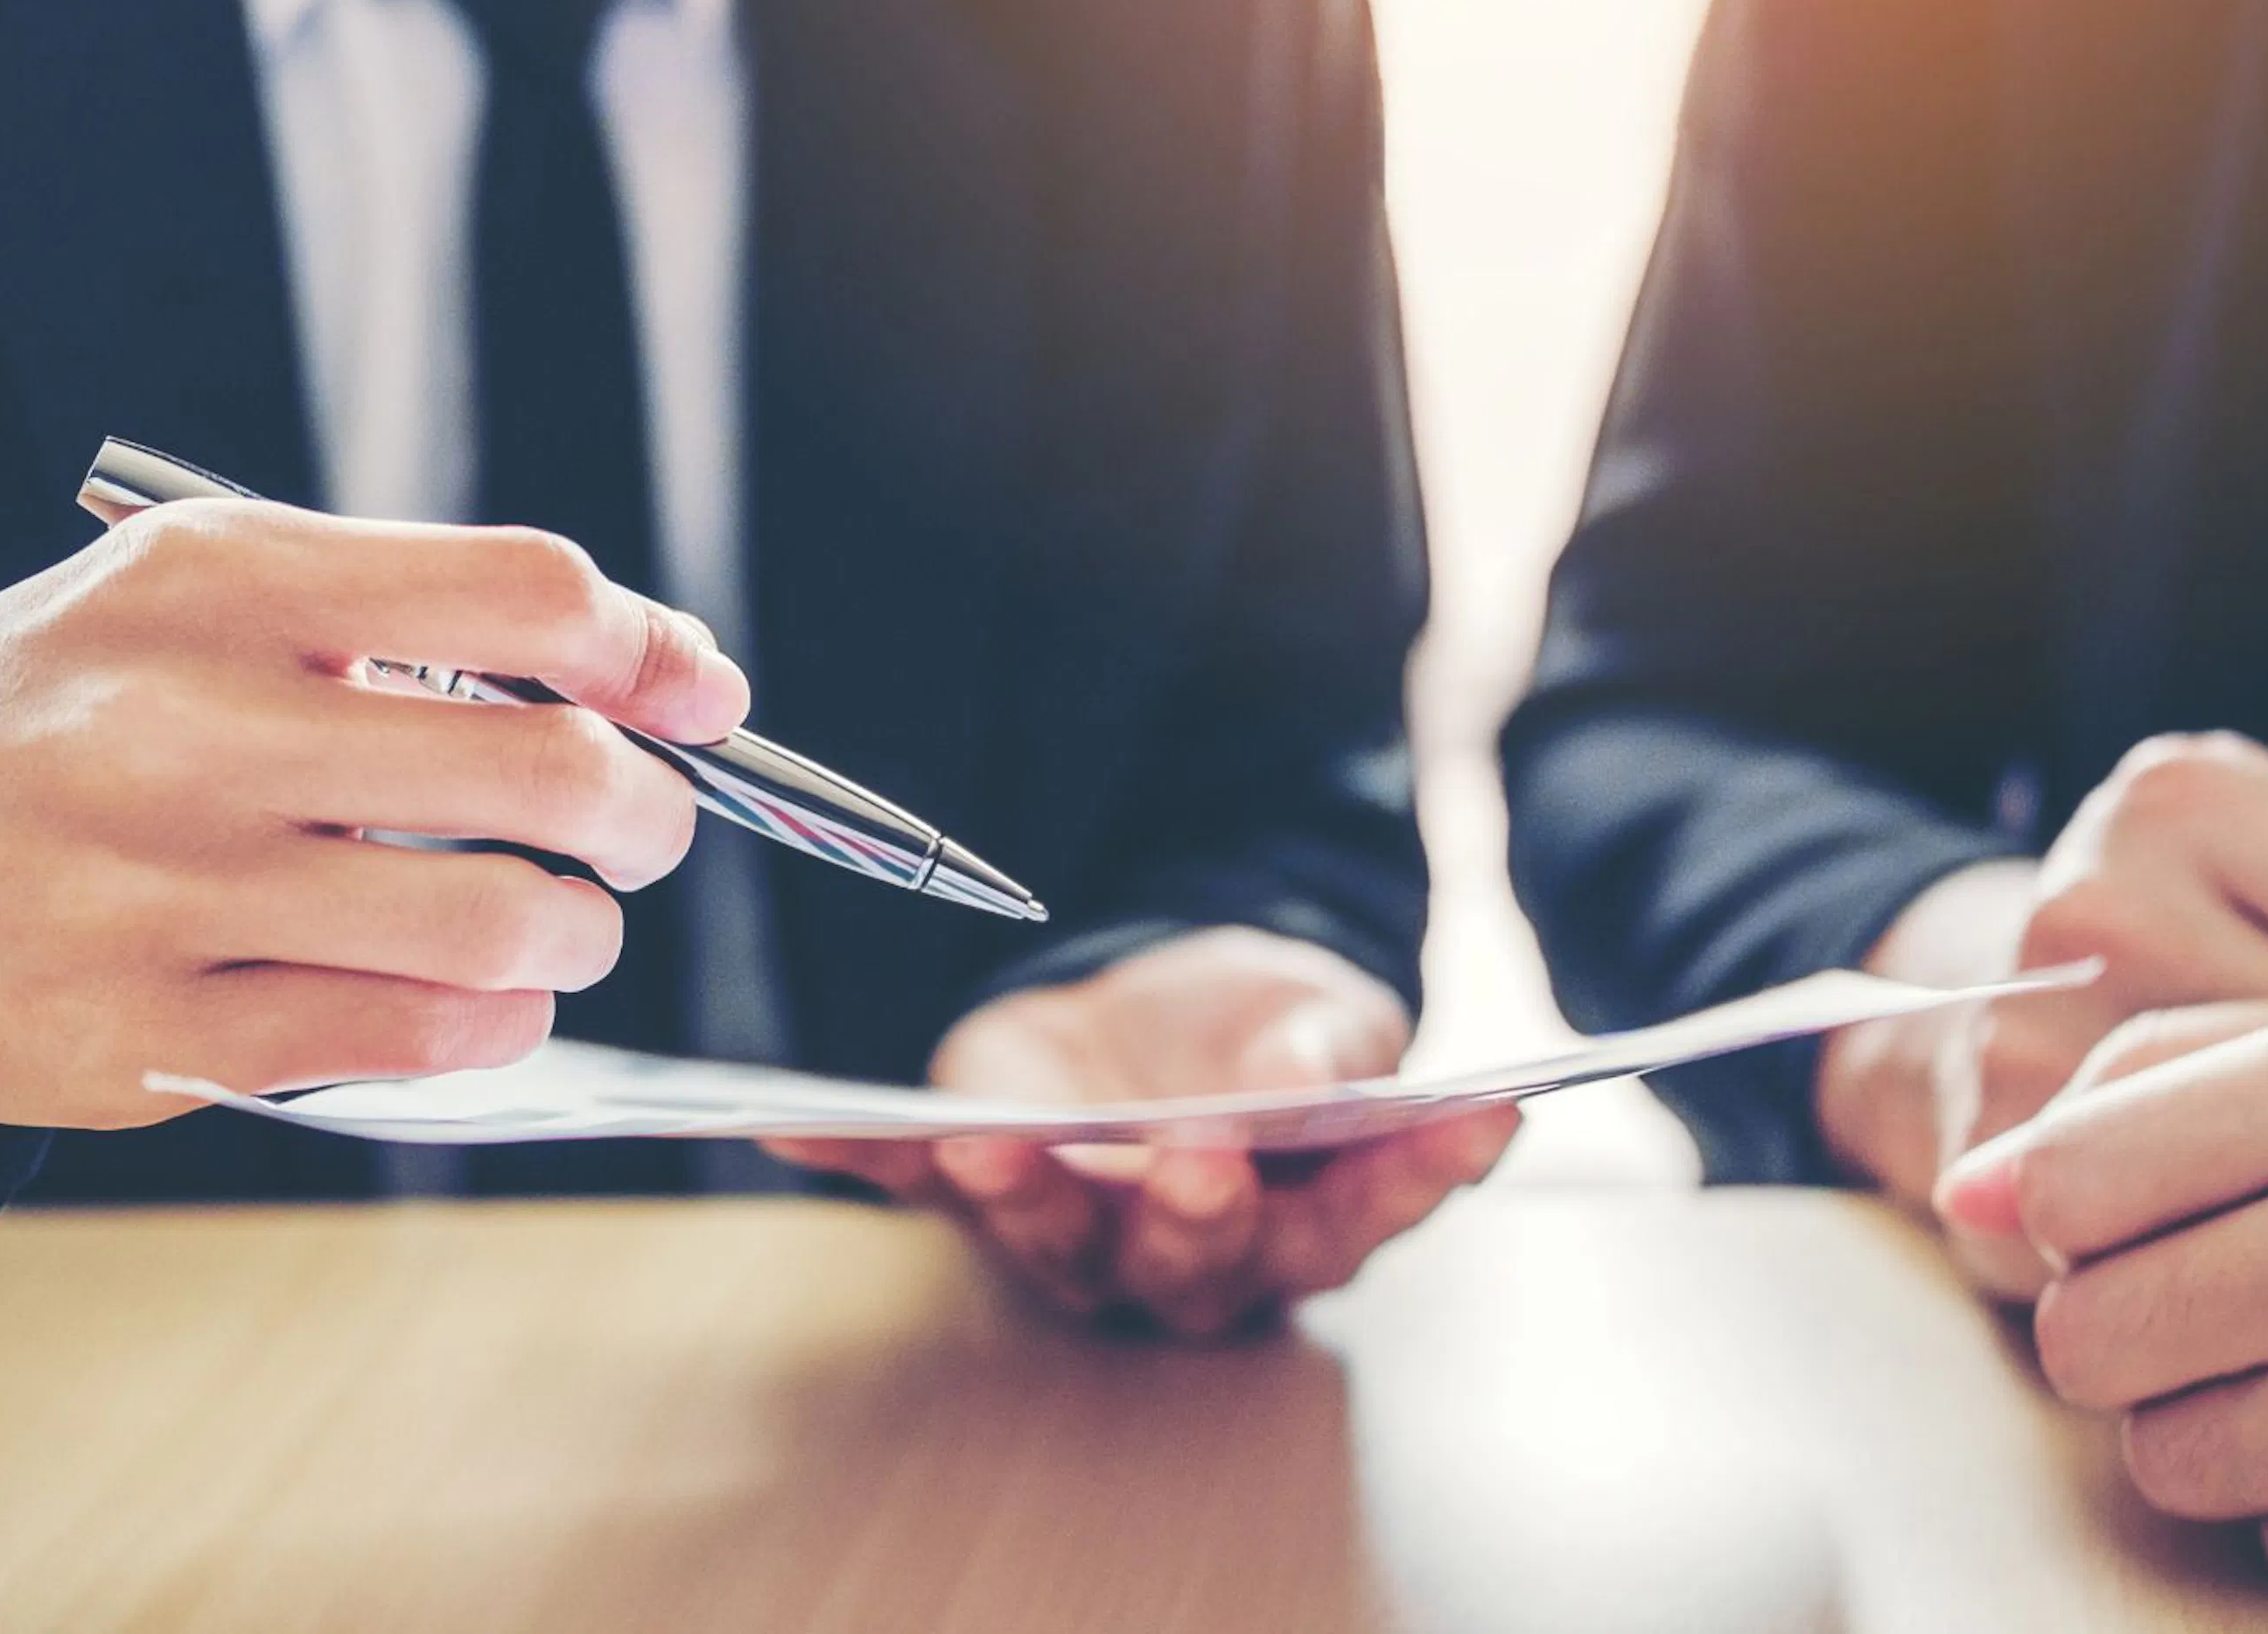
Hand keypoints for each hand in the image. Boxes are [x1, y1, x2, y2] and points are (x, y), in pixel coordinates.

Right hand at [0, 498, 746, 1127]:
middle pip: (548, 769)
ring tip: (556, 921)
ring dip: (579, 932)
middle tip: (640, 830)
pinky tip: (478, 998)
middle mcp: (190, 725)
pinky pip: (408, 1042)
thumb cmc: (50, 708)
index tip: (694, 696)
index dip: (652, 649)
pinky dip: (493, 1024)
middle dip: (649, 814)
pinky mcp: (141, 1040)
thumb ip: (424, 614)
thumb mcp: (203, 593)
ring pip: (499, 925)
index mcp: (221, 581)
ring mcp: (161, 893)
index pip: (524, 591)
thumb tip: (676, 670)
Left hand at [767, 927, 1513, 1337]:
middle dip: (1202, 1211)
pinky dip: (856, 1156)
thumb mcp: (1314, 1009)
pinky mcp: (984, 1182)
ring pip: (1061, 1243)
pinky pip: (911, 1182)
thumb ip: (1330, 1044)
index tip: (1474, 1120)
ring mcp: (1083, 1227)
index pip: (1371, 1209)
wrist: (1160, 1005)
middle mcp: (1193, 1251)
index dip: (1417, 1176)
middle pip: (1205, 1261)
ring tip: (1003, 1151)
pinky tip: (794, 1128)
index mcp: (1305, 1212)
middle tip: (1202, 1158)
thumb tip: (1313, 1069)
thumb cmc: (1261, 1031)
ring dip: (1030, 1201)